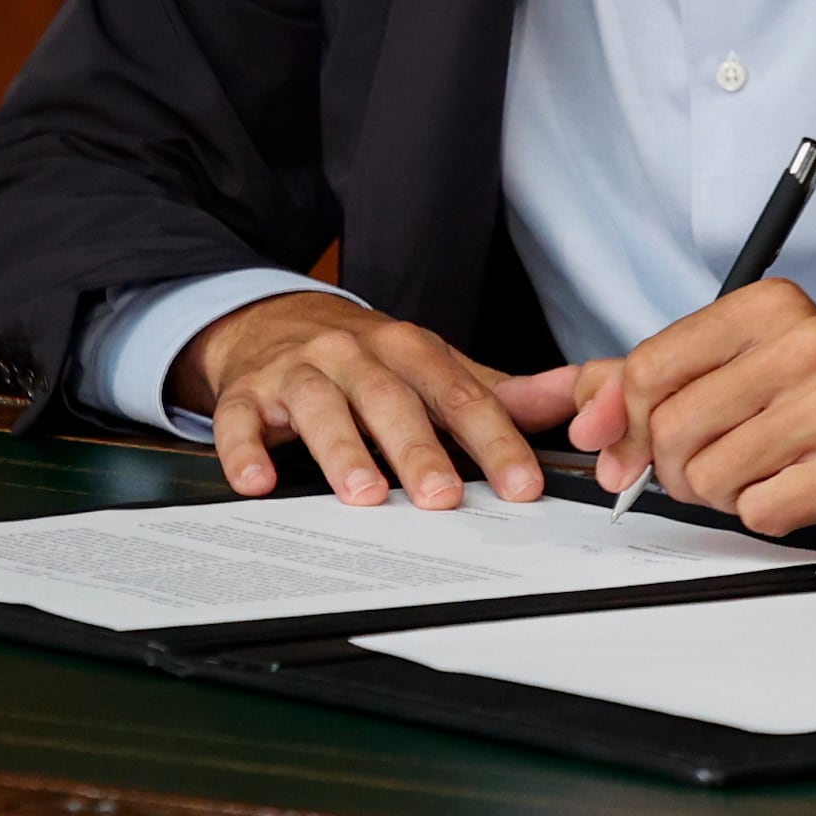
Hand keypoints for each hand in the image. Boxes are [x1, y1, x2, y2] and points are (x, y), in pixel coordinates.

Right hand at [179, 291, 574, 508]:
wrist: (278, 319)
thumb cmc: (369, 357)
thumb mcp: (433, 364)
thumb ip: (498, 390)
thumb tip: (574, 397)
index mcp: (412, 349)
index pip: (462, 396)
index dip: (495, 441)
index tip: (521, 484)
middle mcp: (357, 354)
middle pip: (393, 401)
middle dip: (420, 450)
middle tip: (443, 496)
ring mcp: (299, 371)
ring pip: (322, 408)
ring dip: (343, 451)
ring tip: (364, 494)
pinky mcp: (247, 393)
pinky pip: (241, 422)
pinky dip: (246, 452)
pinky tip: (259, 482)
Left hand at [555, 281, 815, 546]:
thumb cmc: (809, 402)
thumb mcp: (725, 368)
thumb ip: (639, 379)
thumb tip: (577, 409)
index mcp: (769, 306)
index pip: (650, 368)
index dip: (620, 422)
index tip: (622, 446)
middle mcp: (808, 343)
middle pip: (672, 429)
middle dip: (678, 464)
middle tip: (719, 457)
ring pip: (709, 476)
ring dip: (723, 492)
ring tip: (763, 470)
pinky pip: (758, 511)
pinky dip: (765, 514)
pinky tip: (795, 489)